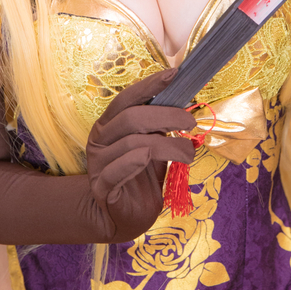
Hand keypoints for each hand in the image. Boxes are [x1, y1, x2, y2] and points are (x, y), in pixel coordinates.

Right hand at [85, 67, 196, 241]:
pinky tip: (148, 158)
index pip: (128, 98)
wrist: (123, 215)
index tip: (175, 74)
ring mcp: (99, 163)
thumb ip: (160, 127)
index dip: (150, 85)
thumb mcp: (153, 146)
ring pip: (133, 144)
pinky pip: (116, 171)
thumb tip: (186, 103)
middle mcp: (101, 139)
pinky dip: (133, 163)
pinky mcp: (102, 187)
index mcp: (110, 124)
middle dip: (166, 116)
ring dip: (167, 146)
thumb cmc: (139, 176)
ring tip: (189, 153)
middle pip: (131, 118)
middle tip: (191, 122)